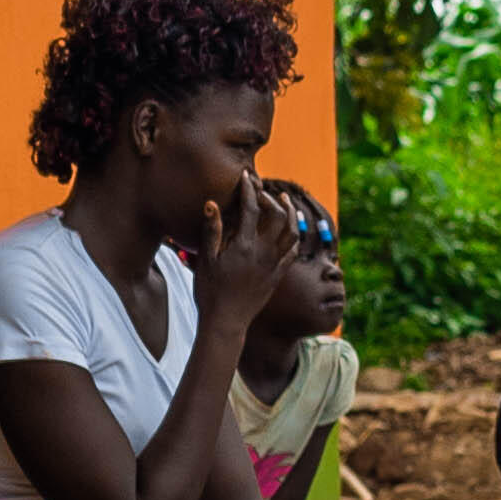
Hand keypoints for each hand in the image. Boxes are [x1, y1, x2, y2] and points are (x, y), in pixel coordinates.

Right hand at [190, 172, 299, 326]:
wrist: (226, 322)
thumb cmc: (210, 292)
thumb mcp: (206, 260)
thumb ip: (211, 231)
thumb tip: (213, 203)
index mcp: (244, 246)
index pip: (251, 209)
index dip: (250, 190)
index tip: (247, 176)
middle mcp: (264, 253)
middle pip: (277, 216)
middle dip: (270, 198)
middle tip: (262, 189)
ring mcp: (274, 264)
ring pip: (292, 232)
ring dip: (289, 212)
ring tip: (284, 200)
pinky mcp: (278, 275)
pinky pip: (293, 250)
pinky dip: (295, 234)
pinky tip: (292, 229)